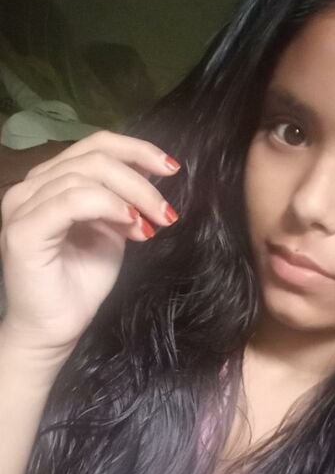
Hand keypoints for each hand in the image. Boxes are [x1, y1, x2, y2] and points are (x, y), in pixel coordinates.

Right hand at [0, 130, 180, 356]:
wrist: (56, 328)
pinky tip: (131, 224)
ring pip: (85, 175)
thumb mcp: (112, 231)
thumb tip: (150, 176)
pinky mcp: (24, 231)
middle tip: (167, 211)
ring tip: (152, 224)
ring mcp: (22, 206)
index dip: (137, 150)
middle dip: (141, 181)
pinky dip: (108, 206)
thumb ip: (122, 201)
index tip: (172, 169)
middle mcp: (31, 187)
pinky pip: (71, 200)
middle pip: (94, 156)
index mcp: (50, 181)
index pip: (95, 145)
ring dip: (131, 196)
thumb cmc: (81, 282)